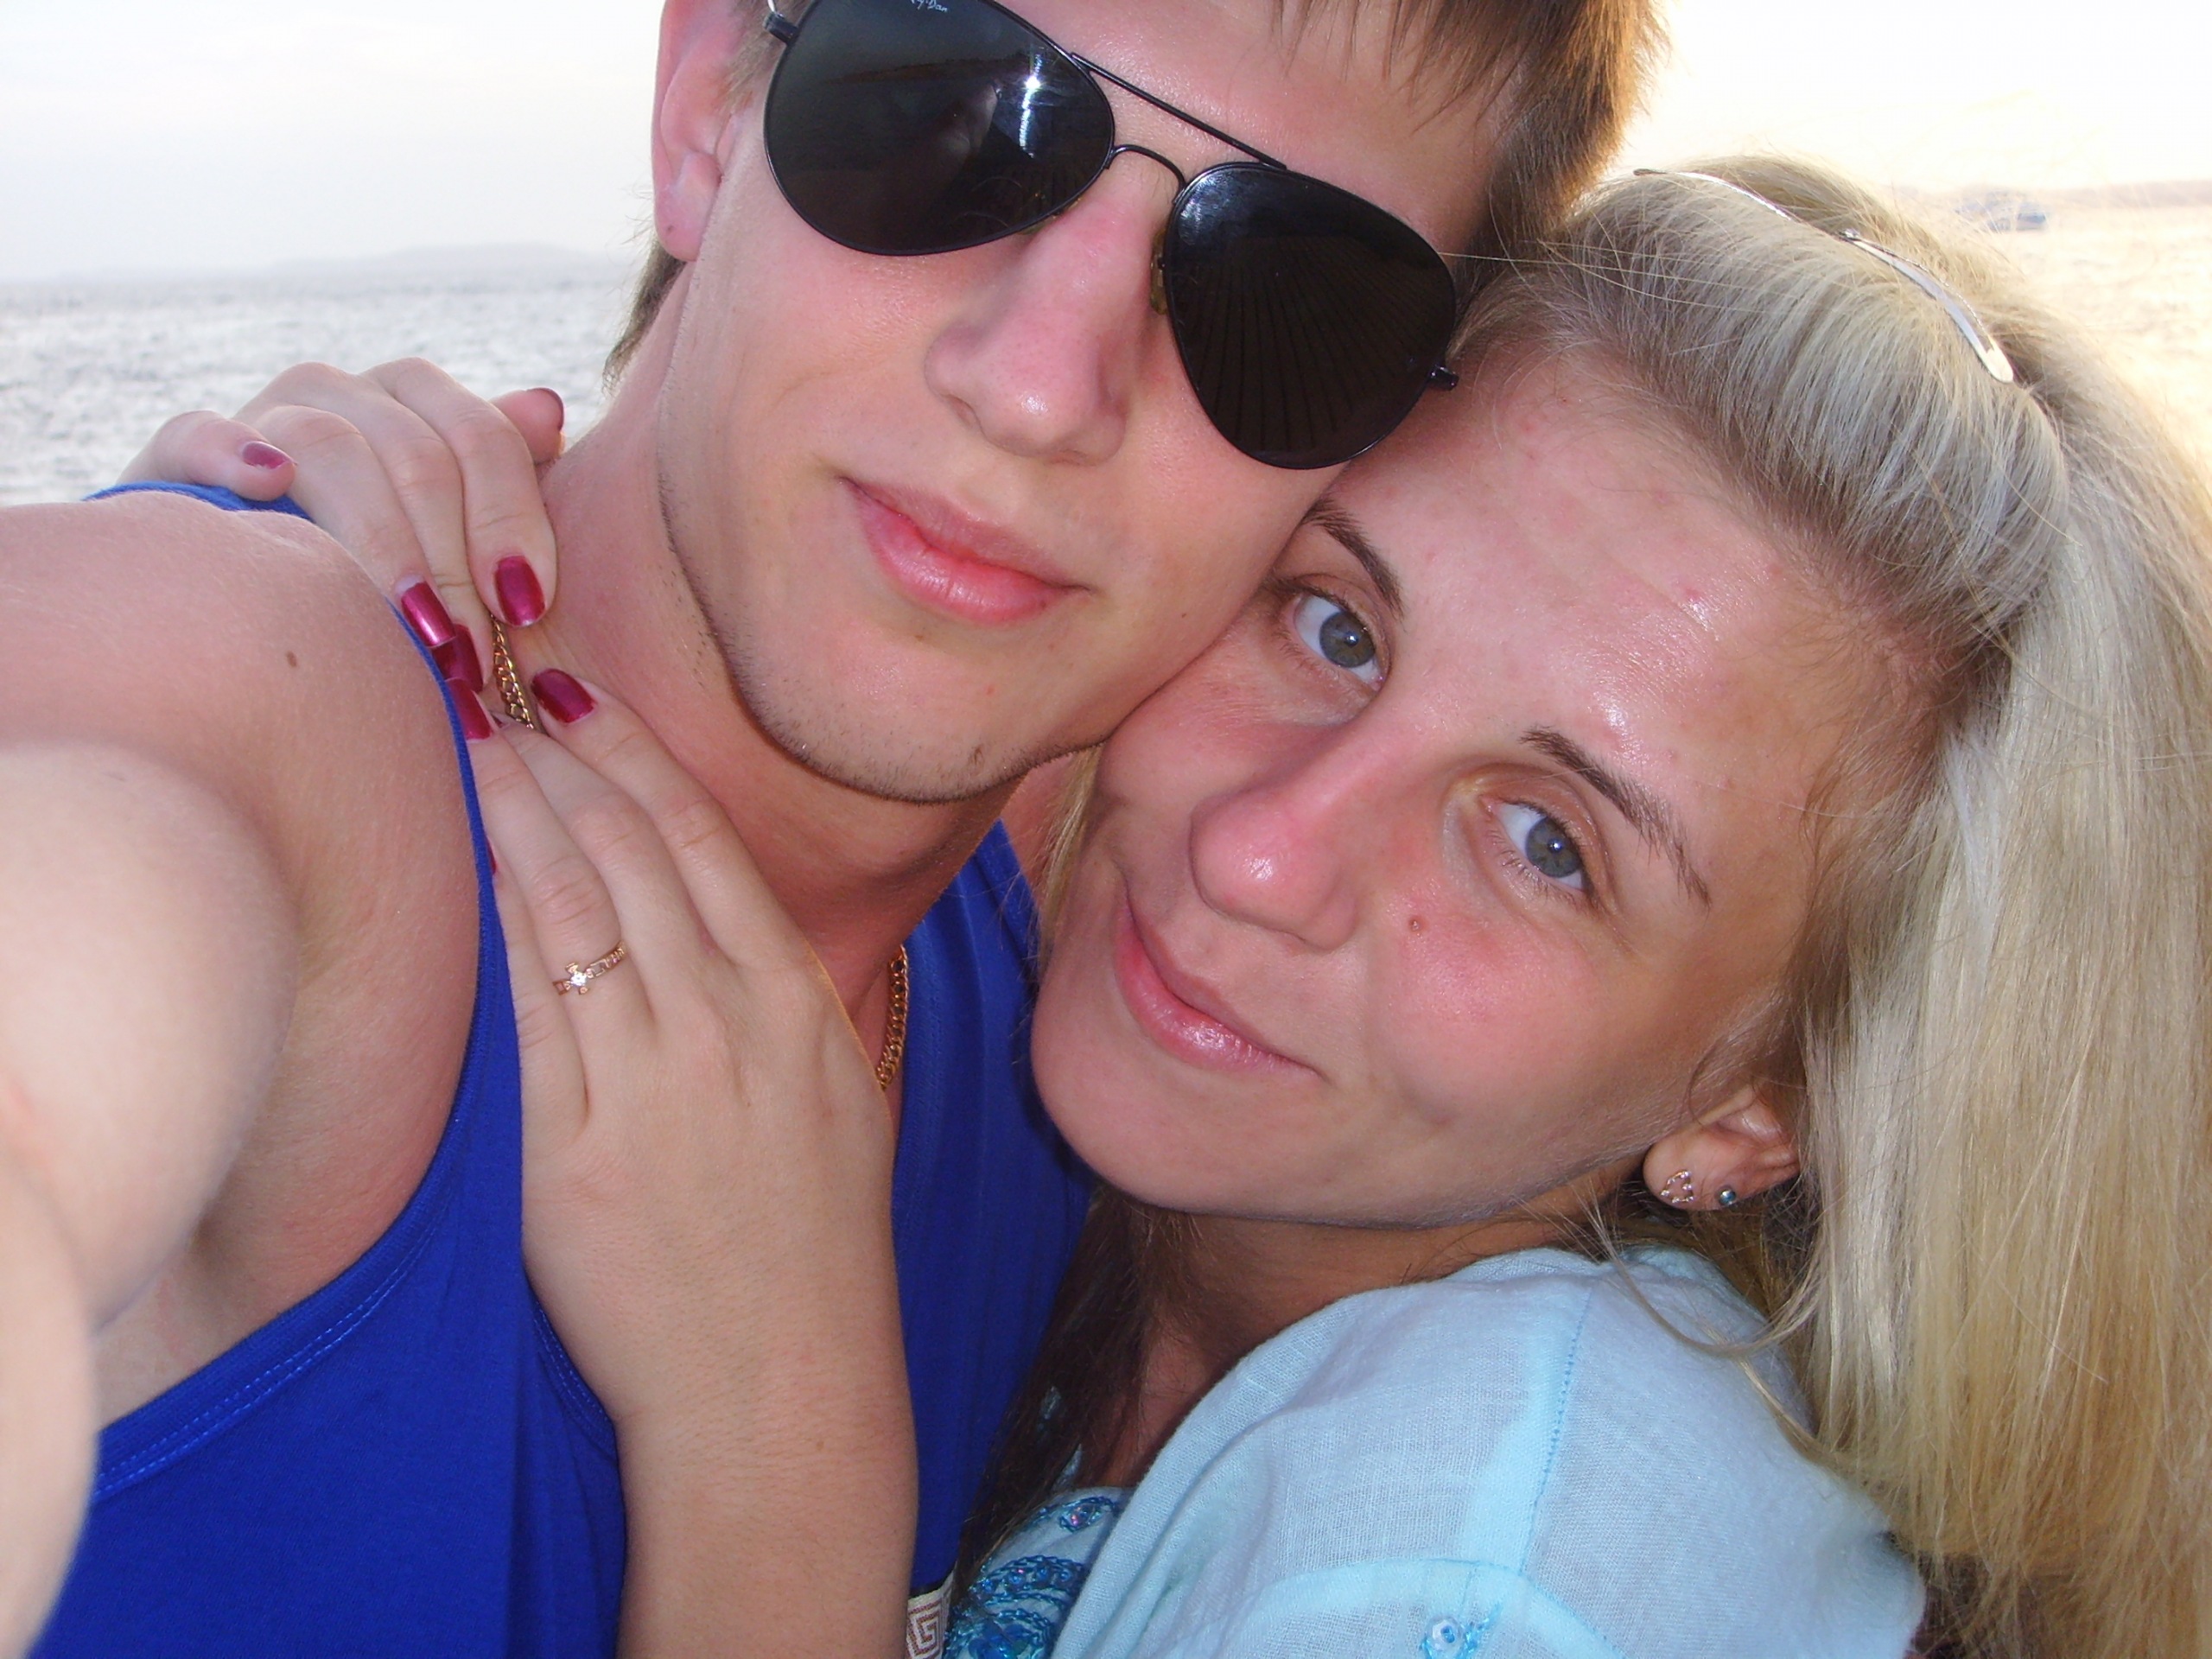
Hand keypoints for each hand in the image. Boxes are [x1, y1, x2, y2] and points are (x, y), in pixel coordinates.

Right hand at [117, 361, 564, 693]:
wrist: (247, 596)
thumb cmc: (384, 572)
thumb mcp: (458, 533)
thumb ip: (506, 477)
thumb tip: (548, 409)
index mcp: (417, 401)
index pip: (482, 437)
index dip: (511, 520)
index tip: (526, 608)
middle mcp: (343, 392)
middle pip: (416, 453)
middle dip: (450, 562)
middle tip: (469, 655)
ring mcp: (263, 414)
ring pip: (328, 449)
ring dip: (377, 543)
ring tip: (410, 630)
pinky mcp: (179, 453)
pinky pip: (197, 431)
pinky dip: (232, 451)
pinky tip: (268, 487)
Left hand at [462, 681, 913, 1654]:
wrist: (780, 1386)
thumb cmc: (814, 1248)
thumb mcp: (839, 1097)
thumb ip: (790, 998)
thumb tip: (729, 915)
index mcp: (795, 1006)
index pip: (703, 844)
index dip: (633, 756)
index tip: (580, 696)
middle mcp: (725, 1025)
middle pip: (627, 853)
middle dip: (555, 759)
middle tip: (495, 695)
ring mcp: (649, 1084)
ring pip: (571, 909)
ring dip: (514, 815)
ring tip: (467, 751)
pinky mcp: (573, 1153)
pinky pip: (524, 1011)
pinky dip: (488, 925)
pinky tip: (456, 869)